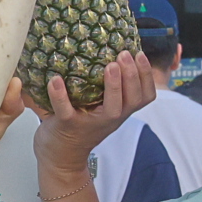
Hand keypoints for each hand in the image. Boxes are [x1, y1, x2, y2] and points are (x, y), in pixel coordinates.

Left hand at [26, 52, 155, 178]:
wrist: (60, 157)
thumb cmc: (79, 125)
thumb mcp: (99, 107)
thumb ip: (102, 85)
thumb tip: (97, 45)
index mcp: (120, 111)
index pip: (145, 96)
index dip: (147, 76)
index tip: (140, 54)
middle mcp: (110, 118)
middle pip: (133, 100)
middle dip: (133, 75)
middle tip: (124, 54)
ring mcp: (90, 123)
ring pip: (112, 109)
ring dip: (114, 86)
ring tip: (109, 66)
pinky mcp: (67, 126)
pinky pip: (66, 111)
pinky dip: (60, 96)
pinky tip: (55, 80)